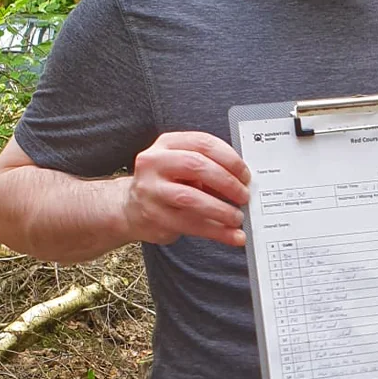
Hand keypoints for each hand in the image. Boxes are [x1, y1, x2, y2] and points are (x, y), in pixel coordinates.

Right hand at [123, 131, 250, 246]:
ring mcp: (151, 190)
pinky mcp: (153, 216)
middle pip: (196, 166)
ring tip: (238, 217)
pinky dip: (216, 232)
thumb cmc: (168, 182)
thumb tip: (244, 181)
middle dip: (227, 182)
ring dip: (221, 209)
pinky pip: (190, 224)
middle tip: (244, 195)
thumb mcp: (184, 165)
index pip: (203, 143)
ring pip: (190, 198)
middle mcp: (154, 163)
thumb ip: (210, 166)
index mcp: (167, 143)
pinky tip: (233, 236)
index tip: (245, 174)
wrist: (131, 208)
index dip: (230, 158)